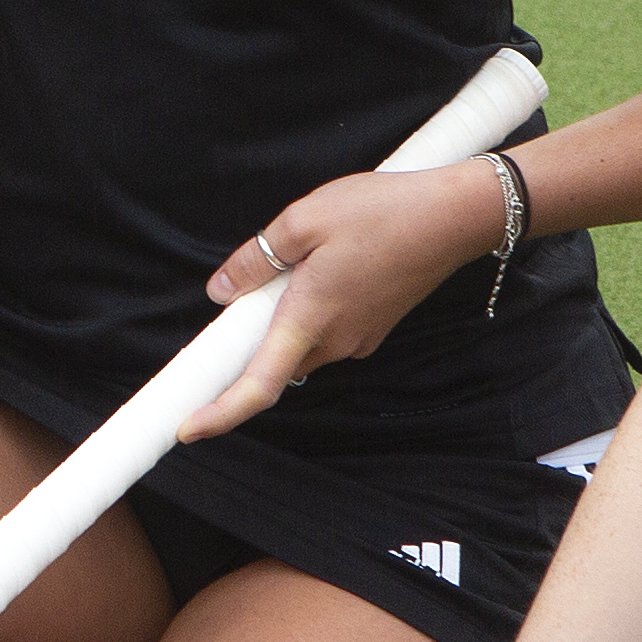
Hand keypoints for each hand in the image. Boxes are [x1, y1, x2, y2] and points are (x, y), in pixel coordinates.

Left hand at [186, 156, 507, 439]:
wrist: (455, 218)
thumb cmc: (383, 212)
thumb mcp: (304, 219)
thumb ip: (257, 259)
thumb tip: (221, 289)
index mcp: (309, 320)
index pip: (257, 387)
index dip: (219, 414)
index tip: (186, 430)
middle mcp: (334, 342)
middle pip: (274, 361)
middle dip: (251, 339)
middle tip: (244, 293)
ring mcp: (359, 339)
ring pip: (301, 342)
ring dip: (285, 316)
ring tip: (304, 257)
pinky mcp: (374, 327)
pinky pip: (326, 330)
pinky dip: (311, 309)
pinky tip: (328, 264)